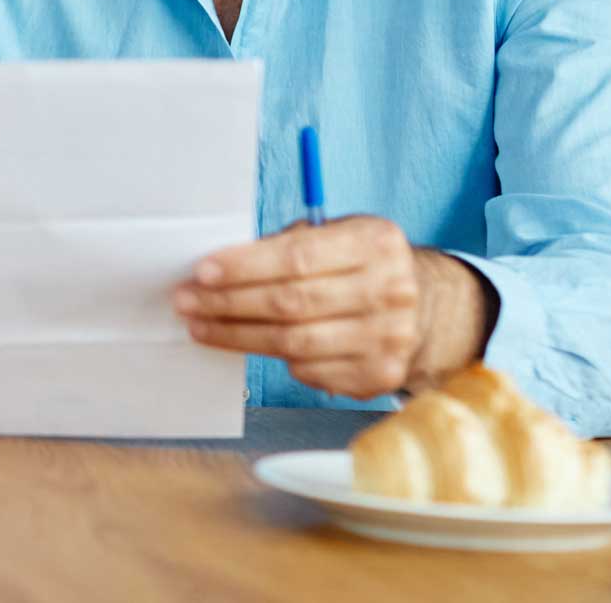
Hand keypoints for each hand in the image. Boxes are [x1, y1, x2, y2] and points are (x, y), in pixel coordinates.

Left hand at [171, 217, 488, 399]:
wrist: (424, 306)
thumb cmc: (359, 264)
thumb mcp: (337, 235)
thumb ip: (288, 244)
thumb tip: (220, 265)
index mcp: (376, 243)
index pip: (299, 257)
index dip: (245, 266)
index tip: (202, 271)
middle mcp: (390, 291)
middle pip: (292, 303)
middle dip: (229, 302)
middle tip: (186, 301)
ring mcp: (389, 338)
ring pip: (295, 343)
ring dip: (237, 336)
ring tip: (200, 325)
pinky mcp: (381, 375)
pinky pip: (310, 372)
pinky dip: (276, 358)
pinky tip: (251, 344)